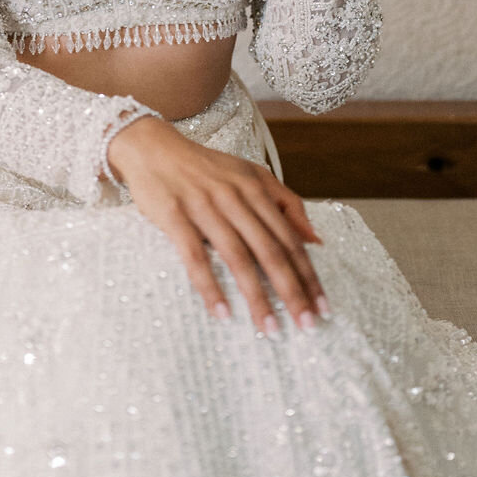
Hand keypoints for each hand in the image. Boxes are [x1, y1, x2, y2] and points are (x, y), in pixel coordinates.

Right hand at [106, 116, 329, 332]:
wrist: (153, 147)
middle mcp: (234, 197)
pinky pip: (195, 258)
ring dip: (257, 297)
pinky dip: (210, 287)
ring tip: (271, 328)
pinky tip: (223, 313)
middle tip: (307, 325)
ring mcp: (204, 207)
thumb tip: (316, 239)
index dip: (308, 274)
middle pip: (269, 250)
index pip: (289, 237)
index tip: (323, 306)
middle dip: (292, 291)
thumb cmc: (205, 166)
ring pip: (238, 257)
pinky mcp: (174, 216)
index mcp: (255, 188)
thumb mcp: (250, 173)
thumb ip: (285, 202)